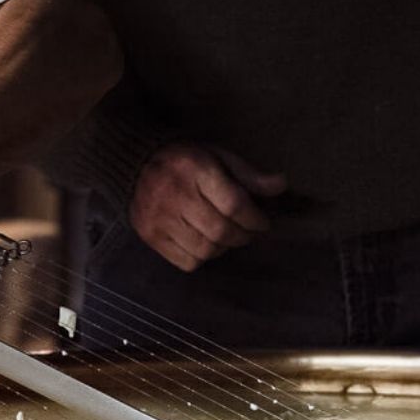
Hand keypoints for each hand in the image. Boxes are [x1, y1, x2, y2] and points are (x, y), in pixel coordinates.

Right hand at [129, 144, 285, 270]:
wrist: (138, 164)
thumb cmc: (188, 162)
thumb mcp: (219, 157)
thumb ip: (249, 174)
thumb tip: (281, 185)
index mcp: (195, 169)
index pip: (233, 203)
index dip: (254, 218)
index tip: (262, 222)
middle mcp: (174, 194)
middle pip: (220, 230)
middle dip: (243, 236)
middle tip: (249, 233)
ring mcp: (159, 218)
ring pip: (205, 249)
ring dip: (225, 248)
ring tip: (229, 237)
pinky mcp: (150, 236)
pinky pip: (187, 261)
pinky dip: (203, 258)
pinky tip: (207, 243)